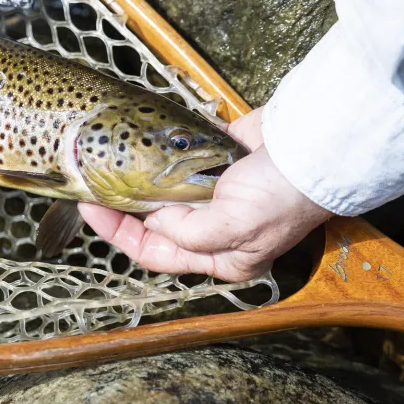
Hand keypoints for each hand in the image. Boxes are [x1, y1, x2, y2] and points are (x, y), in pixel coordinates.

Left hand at [78, 107, 332, 281]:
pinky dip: (157, 155)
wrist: (313, 146)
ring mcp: (212, 192)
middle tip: (91, 183)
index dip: (119, 234)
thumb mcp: (232, 226)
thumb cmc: (280, 194)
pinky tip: (135, 147)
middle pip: (152, 223)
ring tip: (106, 166)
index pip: (154, 253)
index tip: (91, 209)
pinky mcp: (213, 159)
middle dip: (122, 206)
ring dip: (136, 179)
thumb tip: (152, 222)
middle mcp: (213, 228)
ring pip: (160, 191)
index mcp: (220, 256)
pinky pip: (175, 160)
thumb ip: (186, 232)